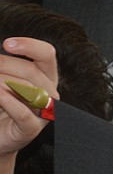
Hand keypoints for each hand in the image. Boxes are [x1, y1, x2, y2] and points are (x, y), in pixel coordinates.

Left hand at [0, 37, 58, 155]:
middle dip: (4, 64)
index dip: (30, 46)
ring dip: (1, 82)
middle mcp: (48, 94)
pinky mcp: (31, 129)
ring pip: (28, 90)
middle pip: (32, 71)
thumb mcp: (2, 78)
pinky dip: (8, 102)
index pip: (47, 55)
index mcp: (43, 77)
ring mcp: (42, 113)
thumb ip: (3, 67)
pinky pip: (23, 114)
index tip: (7, 44)